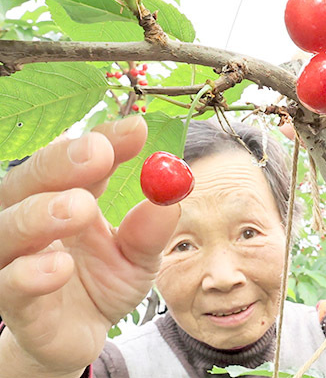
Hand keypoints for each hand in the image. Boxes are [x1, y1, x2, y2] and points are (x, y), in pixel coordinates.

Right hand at [0, 117, 180, 376]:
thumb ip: (152, 231)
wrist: (80, 335)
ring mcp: (15, 262)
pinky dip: (29, 275)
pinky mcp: (17, 306)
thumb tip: (172, 197)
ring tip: (79, 207)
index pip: (79, 160)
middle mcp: (31, 222)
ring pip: (7, 229)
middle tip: (97, 153)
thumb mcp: (139, 256)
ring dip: (39, 214)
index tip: (137, 128)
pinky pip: (10, 286)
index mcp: (65, 198)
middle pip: (29, 181)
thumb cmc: (104, 283)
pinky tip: (60, 267)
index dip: (105, 140)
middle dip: (61, 163)